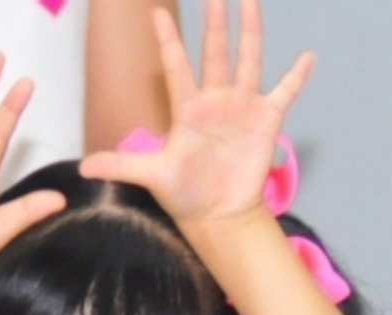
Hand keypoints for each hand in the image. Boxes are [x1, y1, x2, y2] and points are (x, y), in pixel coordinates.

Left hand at [79, 0, 313, 228]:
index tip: (156, 12)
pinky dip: (297, 77)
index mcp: (188, 109)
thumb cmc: (185, 195)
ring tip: (250, 2)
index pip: (176, 66)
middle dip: (215, 23)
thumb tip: (83, 169)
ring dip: (250, 32)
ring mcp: (242, 108)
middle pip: (215, 52)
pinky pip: (284, 93)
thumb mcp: (152, 176)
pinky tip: (308, 57)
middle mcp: (215, 101)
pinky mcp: (265, 122)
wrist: (218, 216)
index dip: (168, 41)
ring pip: (248, 60)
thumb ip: (120, 165)